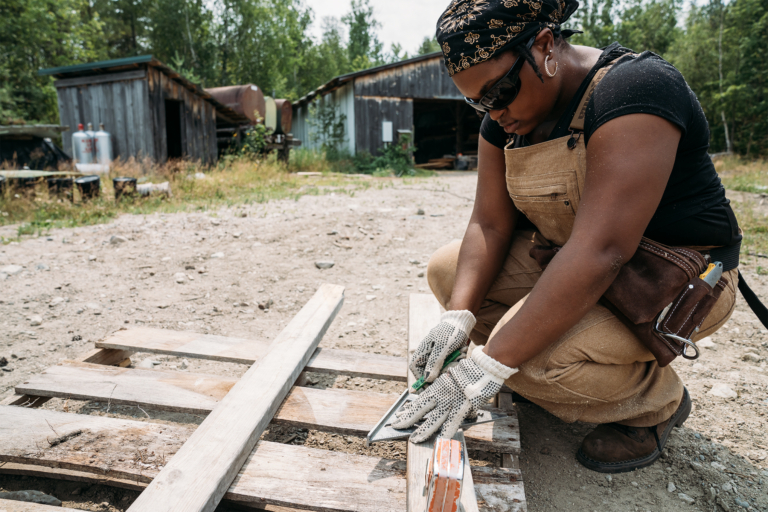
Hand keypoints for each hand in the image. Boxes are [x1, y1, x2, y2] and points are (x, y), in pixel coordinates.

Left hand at [392, 348, 516, 442]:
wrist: (482, 367)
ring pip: (434, 419)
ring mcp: (451, 402)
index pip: (418, 402)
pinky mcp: (462, 407)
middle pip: (420, 410)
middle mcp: (440, 396)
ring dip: (423, 431)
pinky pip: (452, 422)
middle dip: (407, 420)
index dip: (408, 410)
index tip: (398, 416)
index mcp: (436, 388)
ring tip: (414, 440)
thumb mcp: (449, 380)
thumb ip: (443, 391)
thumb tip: (436, 400)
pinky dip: (446, 432)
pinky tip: (440, 441)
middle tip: (396, 426)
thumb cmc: (467, 373)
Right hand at [409, 310, 475, 383]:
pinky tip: (460, 354)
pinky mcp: (447, 358)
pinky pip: (450, 367)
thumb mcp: (442, 347)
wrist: (461, 324)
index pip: (415, 369)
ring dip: (449, 367)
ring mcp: (438, 358)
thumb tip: (427, 379)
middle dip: (439, 374)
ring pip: (441, 371)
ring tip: (457, 355)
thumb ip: (434, 363)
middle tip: (448, 373)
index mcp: (422, 352)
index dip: (420, 380)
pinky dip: (455, 363)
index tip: (428, 388)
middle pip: (429, 373)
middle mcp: (428, 356)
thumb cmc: (449, 332)